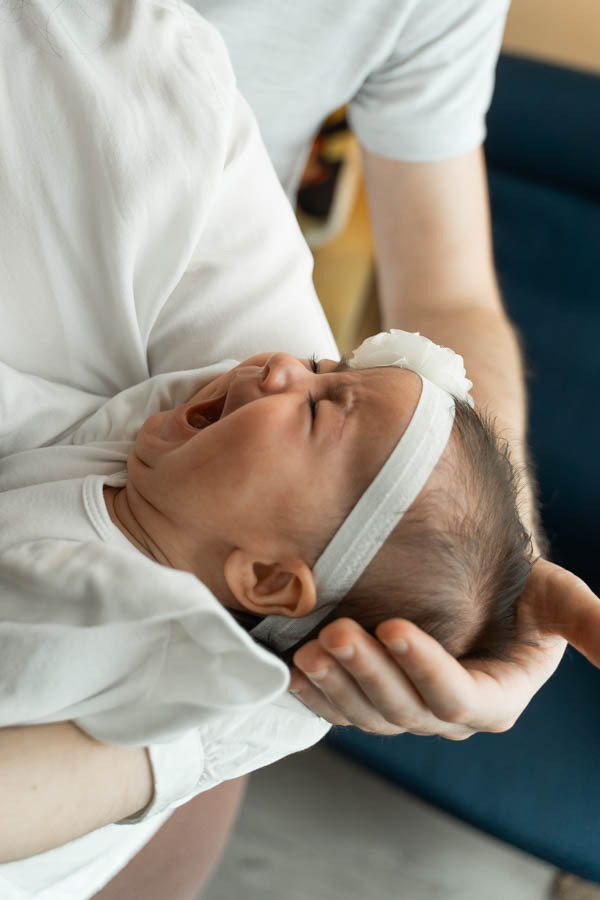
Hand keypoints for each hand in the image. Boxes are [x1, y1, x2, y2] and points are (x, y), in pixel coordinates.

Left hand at [288, 558, 593, 739]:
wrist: (474, 582)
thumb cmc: (519, 586)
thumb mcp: (556, 597)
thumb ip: (586, 622)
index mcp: (494, 697)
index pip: (457, 695)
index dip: (424, 667)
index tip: (393, 626)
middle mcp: (447, 713)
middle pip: (405, 709)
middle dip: (370, 673)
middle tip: (338, 633)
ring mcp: (407, 708)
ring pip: (369, 715)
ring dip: (338, 685)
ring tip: (313, 649)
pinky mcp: (373, 697)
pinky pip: (343, 709)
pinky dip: (319, 694)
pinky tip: (297, 670)